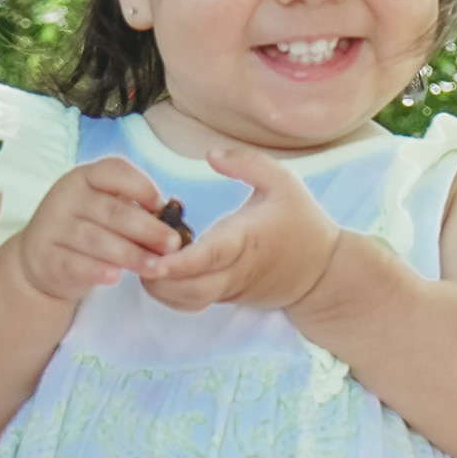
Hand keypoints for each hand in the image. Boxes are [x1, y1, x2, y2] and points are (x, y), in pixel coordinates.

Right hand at [13, 157, 186, 306]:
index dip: (141, 187)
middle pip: (111, 211)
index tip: (163, 206)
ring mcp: (53, 227)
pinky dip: (96, 271)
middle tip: (172, 245)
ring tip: (156, 268)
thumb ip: (134, 209)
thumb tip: (172, 218)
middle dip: (147, 229)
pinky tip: (116, 278)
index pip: (114, 172)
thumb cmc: (86, 229)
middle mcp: (67, 197)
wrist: (40, 259)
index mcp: (85, 177)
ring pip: (96, 240)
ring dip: (130, 255)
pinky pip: (74, 264)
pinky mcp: (46, 258)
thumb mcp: (105, 210)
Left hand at [143, 143, 340, 312]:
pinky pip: (190, 302)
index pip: (210, 256)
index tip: (155, 260)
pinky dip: (168, 292)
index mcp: (247, 240)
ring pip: (185, 300)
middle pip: (188, 288)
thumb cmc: (301, 223)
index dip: (180, 262)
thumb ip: (247, 163)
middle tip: (132, 248)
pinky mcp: (224, 298)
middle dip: (155, 277)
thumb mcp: (284, 182)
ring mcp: (228, 289)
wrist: (323, 274)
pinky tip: (157, 269)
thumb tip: (210, 154)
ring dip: (158, 286)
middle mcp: (234, 270)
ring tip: (140, 254)